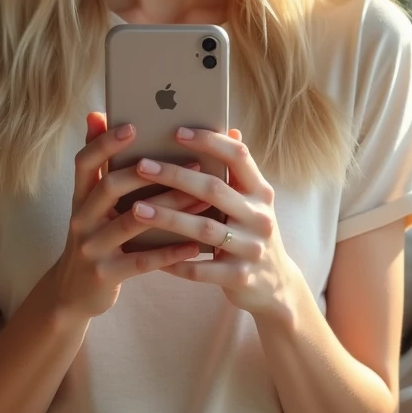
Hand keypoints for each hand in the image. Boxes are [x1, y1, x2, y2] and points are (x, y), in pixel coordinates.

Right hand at [48, 112, 203, 320]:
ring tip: (200, 198)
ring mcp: (91, 248)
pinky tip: (194, 245)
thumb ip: (100, 165)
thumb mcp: (90, 204)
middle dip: (148, 171)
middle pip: (109, 186)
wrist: (72, 293)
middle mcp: (80, 219)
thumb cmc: (95, 238)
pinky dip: (169, 252)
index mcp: (80, 197)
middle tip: (189, 159)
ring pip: (132, 221)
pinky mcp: (105, 274)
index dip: (105, 142)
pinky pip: (141, 260)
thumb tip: (97, 114)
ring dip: (169, 207)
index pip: (85, 161)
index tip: (133, 125)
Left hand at [132, 127, 297, 320]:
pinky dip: (173, 260)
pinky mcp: (240, 277)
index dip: (209, 141)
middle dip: (175, 176)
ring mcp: (252, 248)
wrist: (276, 285)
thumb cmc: (250, 232)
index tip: (176, 131)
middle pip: (214, 189)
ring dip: (168, 217)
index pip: (238, 156)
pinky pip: (200, 269)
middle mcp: (260, 216)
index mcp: (261, 191)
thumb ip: (237, 172)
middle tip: (141, 166)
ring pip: (203, 229)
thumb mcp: (251, 201)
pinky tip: (146, 252)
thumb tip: (230, 127)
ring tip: (135, 208)